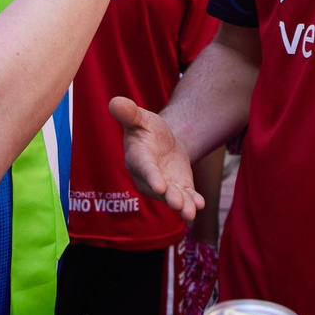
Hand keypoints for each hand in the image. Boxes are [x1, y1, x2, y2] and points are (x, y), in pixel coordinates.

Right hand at [111, 96, 200, 220]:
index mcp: (138, 158)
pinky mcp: (178, 188)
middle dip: (168, 196)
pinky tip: (200, 205)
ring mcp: (164, 184)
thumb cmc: (146, 127)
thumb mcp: (140, 118)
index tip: (159, 186)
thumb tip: (114, 101)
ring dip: (182, 204)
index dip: (152, 177)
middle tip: (176, 203)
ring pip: (172, 197)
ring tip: (190, 212)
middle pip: (159, 188)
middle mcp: (149, 176)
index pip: (145, 169)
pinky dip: (192, 201)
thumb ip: (129, 113)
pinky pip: (185, 197)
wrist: (162, 140)